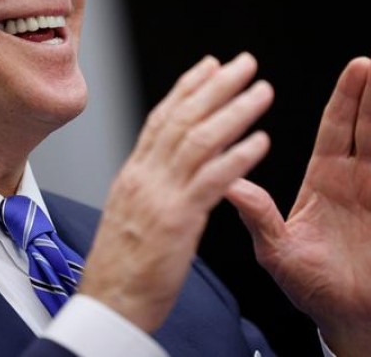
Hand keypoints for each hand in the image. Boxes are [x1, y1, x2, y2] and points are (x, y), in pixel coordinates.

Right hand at [78, 52, 274, 331]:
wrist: (107, 307)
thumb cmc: (121, 270)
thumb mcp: (129, 215)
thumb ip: (147, 187)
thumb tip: (164, 166)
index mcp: (133, 175)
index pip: (161, 118)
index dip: (187, 87)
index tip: (210, 65)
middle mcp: (144, 177)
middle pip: (182, 118)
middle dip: (216, 86)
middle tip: (245, 62)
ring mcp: (159, 196)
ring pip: (199, 140)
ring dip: (234, 111)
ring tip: (263, 91)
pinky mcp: (177, 221)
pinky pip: (211, 181)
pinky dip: (237, 158)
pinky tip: (261, 142)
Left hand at [226, 47, 370, 355]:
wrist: (350, 317)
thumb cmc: (311, 284)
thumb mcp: (277, 248)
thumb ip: (258, 214)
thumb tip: (227, 183)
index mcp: (324, 176)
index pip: (336, 125)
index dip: (346, 95)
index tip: (355, 65)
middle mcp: (358, 176)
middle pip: (369, 123)